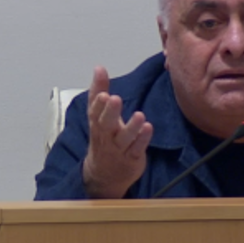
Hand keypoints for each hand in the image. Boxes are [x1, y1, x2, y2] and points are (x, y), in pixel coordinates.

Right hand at [82, 66, 152, 198]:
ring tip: (139, 115)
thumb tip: (98, 68)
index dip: (98, 103)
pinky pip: (137, 149)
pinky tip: (148, 128)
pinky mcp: (132, 158)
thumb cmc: (103, 138)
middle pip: (106, 124)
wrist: (104, 175)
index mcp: (97, 124)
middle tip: (114, 99)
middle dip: (110, 112)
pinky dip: (142, 140)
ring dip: (131, 127)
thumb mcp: (98, 116)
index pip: (95, 113)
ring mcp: (119, 149)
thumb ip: (99, 91)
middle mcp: (106, 136)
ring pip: (124, 138)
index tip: (103, 93)